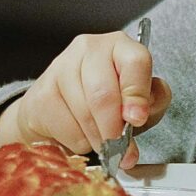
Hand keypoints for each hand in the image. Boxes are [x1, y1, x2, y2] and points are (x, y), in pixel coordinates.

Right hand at [0, 32, 171, 160]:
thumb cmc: (106, 103)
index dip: (137, 94)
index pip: (135, 62)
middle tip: (119, 149)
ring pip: (84, 113)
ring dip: (97, 139)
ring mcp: (61, 67)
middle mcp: (89, 48)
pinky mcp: (42, 92)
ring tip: (102, 143)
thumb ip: (153, 102)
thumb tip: (143, 112)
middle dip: (113, 128)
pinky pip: (66, 127)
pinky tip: (80, 135)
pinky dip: (78, 141)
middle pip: (104, 94)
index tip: (137, 119)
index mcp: (120, 45)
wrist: (59, 110)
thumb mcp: (140, 101)